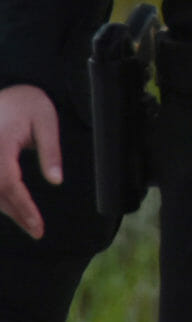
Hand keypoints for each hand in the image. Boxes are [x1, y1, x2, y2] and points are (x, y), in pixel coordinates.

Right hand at [0, 84, 62, 238]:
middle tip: (37, 231)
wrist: (9, 90)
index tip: (37, 226)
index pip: (8, 184)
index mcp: (0, 144)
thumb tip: (56, 181)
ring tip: (29, 222)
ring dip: (6, 208)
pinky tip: (13, 207)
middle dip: (16, 214)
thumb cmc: (28, 103)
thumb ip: (51, 151)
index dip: (22, 208)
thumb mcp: (47, 121)